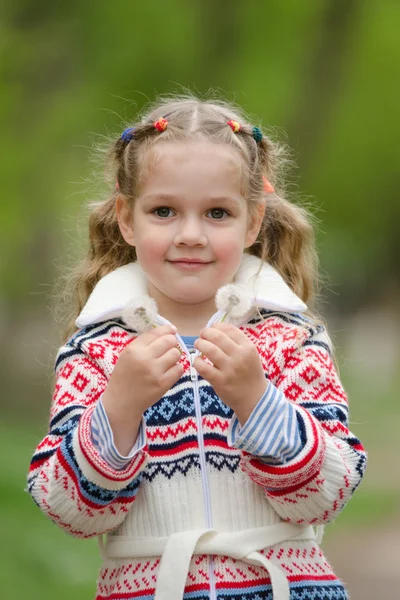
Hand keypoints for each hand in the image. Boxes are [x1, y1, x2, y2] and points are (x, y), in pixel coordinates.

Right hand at [101, 325, 182, 453]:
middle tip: (169, 348)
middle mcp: (144, 358)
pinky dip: (176, 369)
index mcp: (134, 349)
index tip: (172, 330)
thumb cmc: (125, 376)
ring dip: (174, 356)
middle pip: (170, 341)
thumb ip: (144, 343)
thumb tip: (168, 331)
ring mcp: (155, 371)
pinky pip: (179, 369)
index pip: (156, 333)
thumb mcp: (128, 355)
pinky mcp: (163, 384)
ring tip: (166, 362)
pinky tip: (168, 372)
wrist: (121, 402)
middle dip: (172, 343)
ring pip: (176, 354)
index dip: (167, 330)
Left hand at [193, 323, 267, 424]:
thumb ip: (237, 342)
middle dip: (205, 333)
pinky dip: (197, 361)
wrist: (254, 398)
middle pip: (217, 336)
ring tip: (198, 345)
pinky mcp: (220, 381)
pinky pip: (202, 367)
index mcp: (248, 347)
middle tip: (201, 336)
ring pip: (209, 349)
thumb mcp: (250, 354)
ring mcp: (229, 369)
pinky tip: (198, 361)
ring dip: (199, 344)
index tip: (211, 329)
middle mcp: (239, 356)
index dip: (216, 326)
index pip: (229, 329)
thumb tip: (216, 329)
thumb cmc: (250, 374)